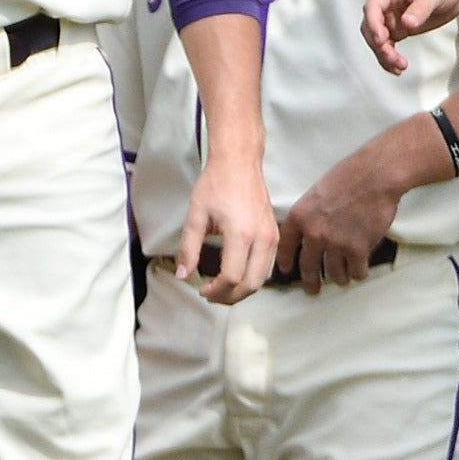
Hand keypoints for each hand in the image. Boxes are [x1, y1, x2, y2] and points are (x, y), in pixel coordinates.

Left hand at [180, 155, 276, 306]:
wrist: (239, 162)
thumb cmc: (217, 184)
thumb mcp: (196, 216)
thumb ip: (189, 248)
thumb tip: (183, 275)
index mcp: (241, 234)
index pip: (231, 277)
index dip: (215, 290)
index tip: (201, 290)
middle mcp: (262, 238)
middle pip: (251, 284)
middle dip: (230, 297)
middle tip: (211, 296)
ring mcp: (272, 236)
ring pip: (263, 278)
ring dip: (243, 290)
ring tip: (222, 290)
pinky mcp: (275, 234)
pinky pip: (268, 266)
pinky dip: (254, 278)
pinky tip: (237, 277)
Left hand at [280, 157, 400, 293]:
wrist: (374, 176)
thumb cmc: (348, 178)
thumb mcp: (316, 193)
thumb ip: (309, 215)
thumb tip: (308, 233)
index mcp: (299, 217)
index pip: (285, 246)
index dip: (285, 261)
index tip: (286, 270)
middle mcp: (313, 234)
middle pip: (308, 267)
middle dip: (311, 282)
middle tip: (313, 290)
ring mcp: (335, 243)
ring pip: (334, 273)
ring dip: (339, 278)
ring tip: (343, 279)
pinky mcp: (358, 249)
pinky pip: (356, 271)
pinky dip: (359, 273)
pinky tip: (360, 272)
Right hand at [363, 0, 458, 76]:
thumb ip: (420, 8)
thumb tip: (407, 23)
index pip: (373, 7)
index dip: (373, 24)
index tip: (382, 40)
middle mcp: (386, 4)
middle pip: (371, 27)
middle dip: (379, 44)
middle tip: (392, 57)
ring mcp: (391, 17)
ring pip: (377, 40)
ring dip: (385, 55)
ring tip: (399, 67)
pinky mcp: (398, 28)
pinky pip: (388, 45)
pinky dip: (391, 58)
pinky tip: (398, 67)